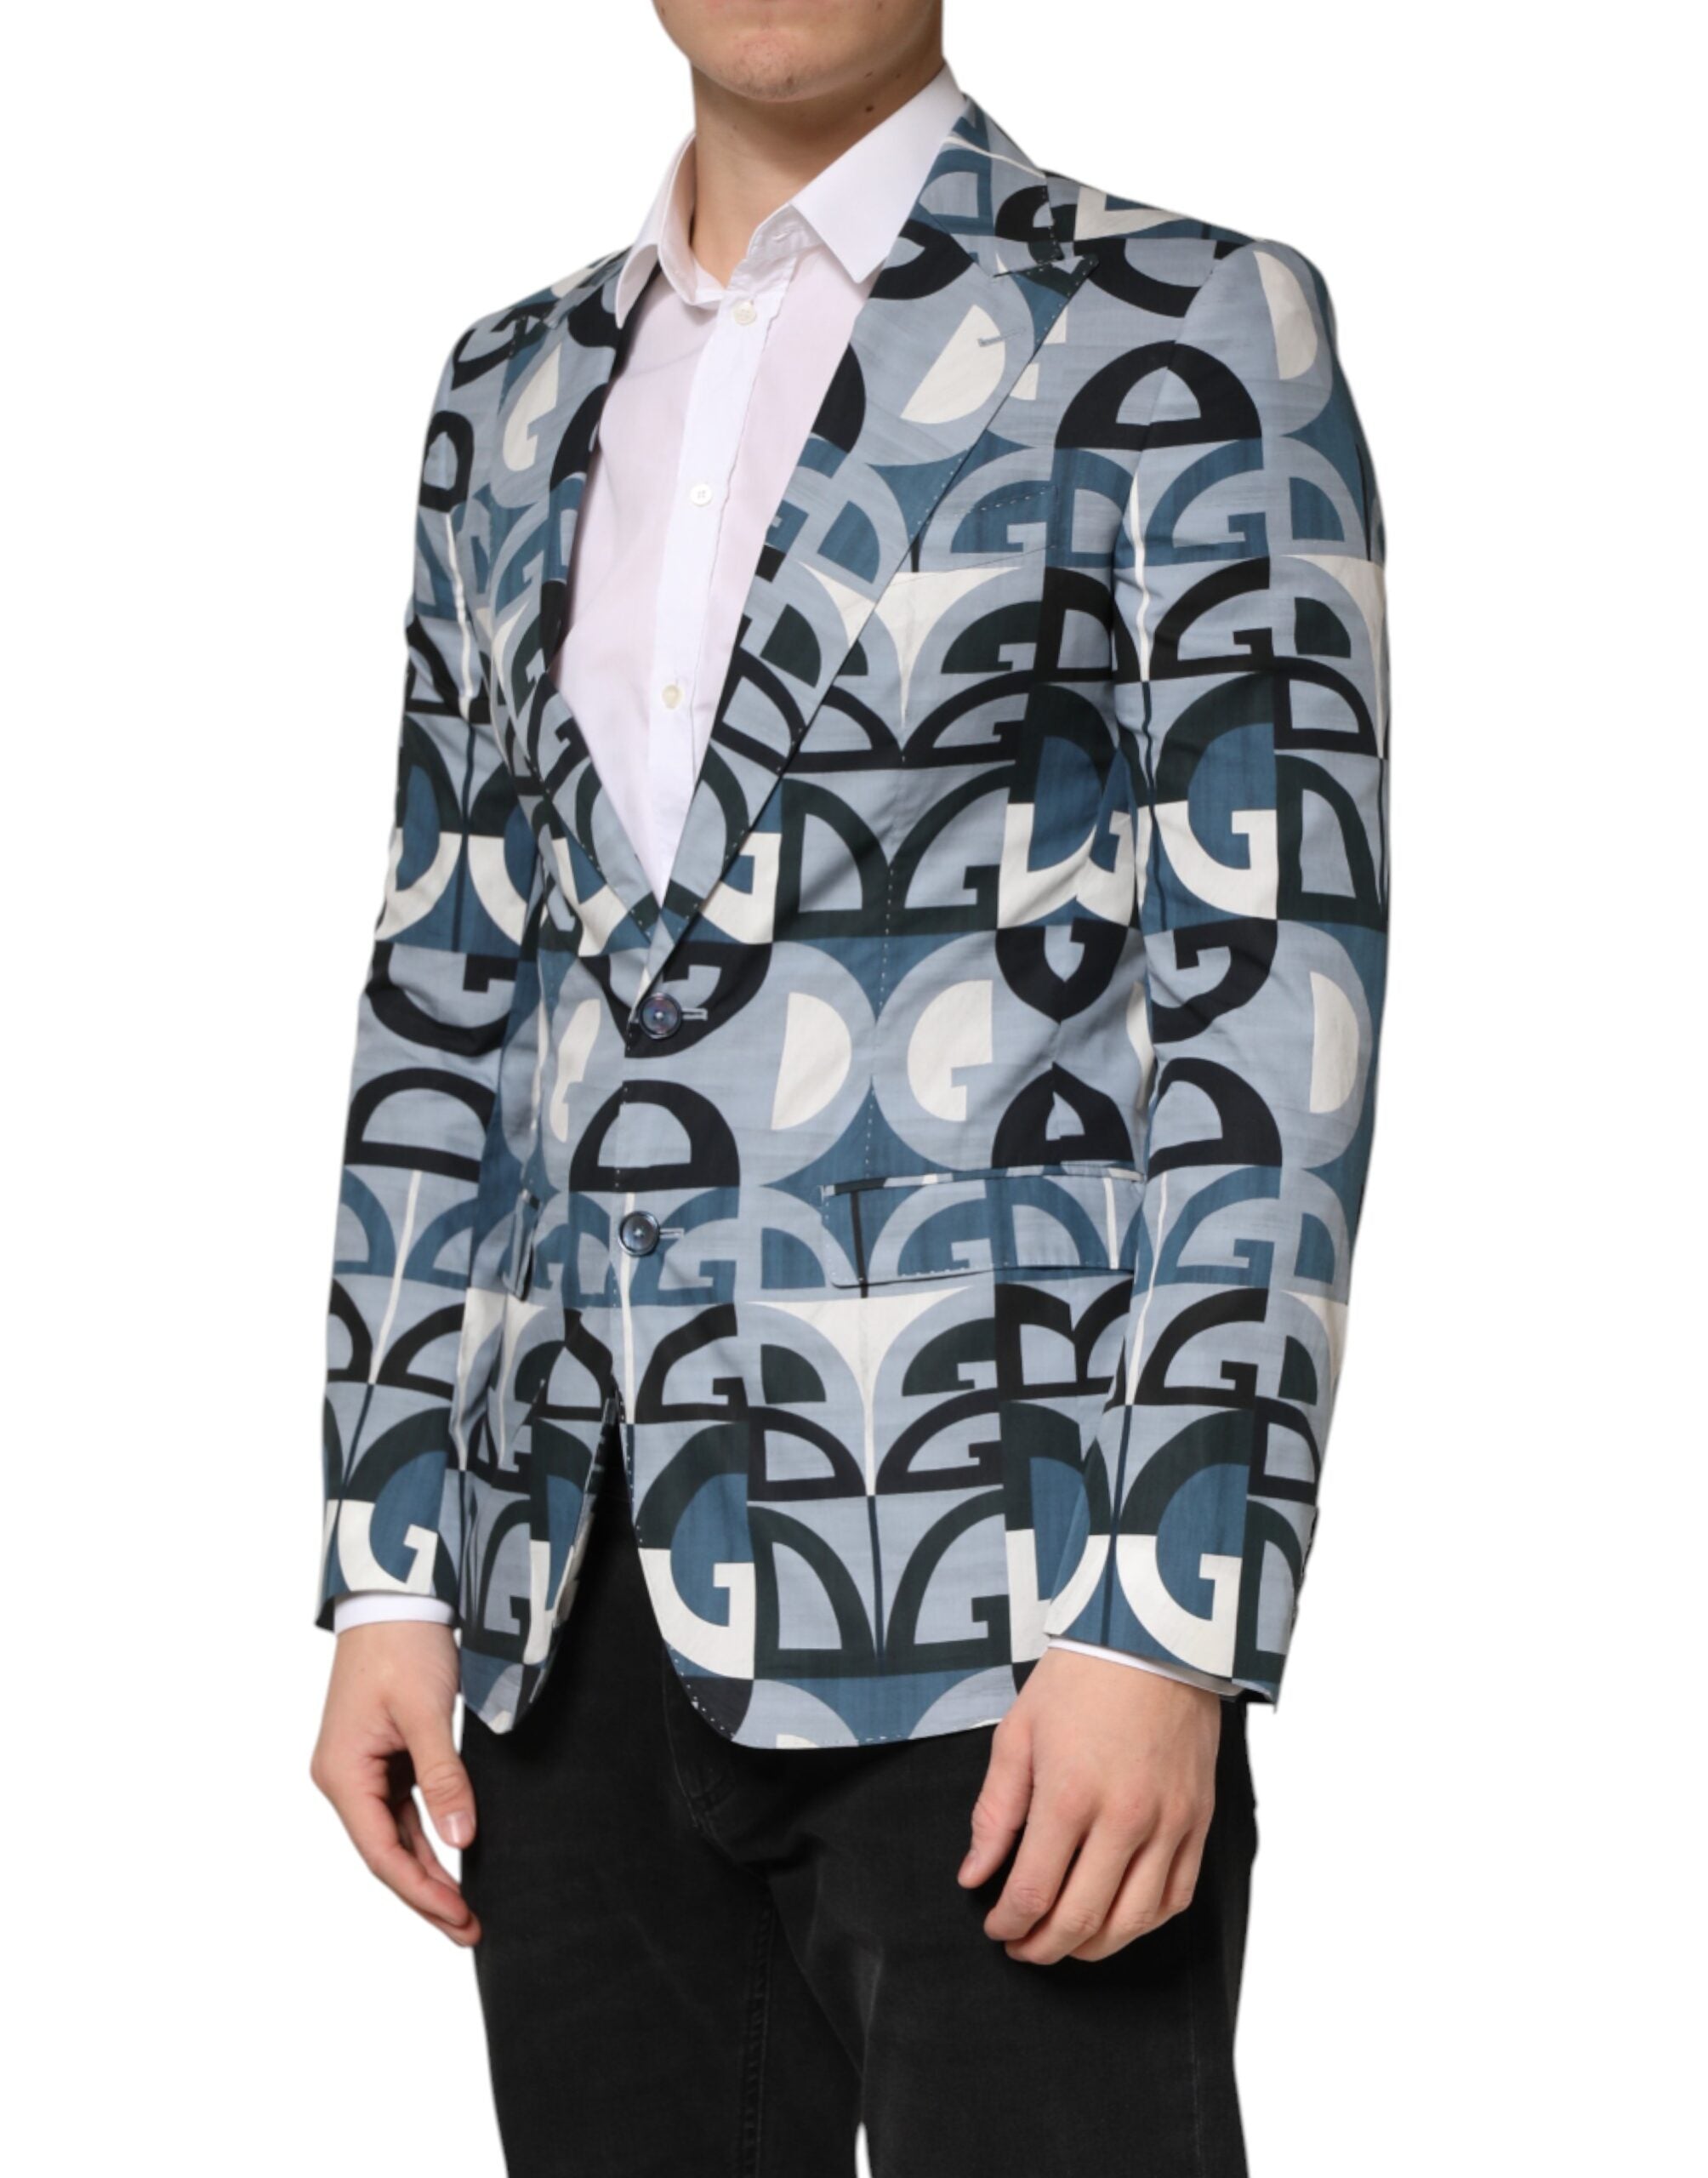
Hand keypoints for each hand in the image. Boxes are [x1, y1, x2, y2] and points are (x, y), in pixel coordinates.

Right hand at [310, 1623, 481, 1946]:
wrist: (396, 1596)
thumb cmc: (404, 1645)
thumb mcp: (426, 1712)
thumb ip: (443, 1777)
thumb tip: (460, 1839)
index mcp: (342, 1773)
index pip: (380, 1852)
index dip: (421, 1890)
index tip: (460, 1916)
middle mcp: (344, 1778)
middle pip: (385, 1853)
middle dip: (426, 1895)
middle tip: (470, 1930)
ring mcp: (362, 1769)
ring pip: (394, 1837)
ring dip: (428, 1872)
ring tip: (465, 1912)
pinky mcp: (383, 1757)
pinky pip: (402, 1812)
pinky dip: (426, 1838)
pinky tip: (452, 1863)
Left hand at [958, 1650, 1220, 1963]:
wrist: (1152, 1643)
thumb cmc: (1078, 1681)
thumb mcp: (1018, 1734)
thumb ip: (995, 1811)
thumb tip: (974, 1874)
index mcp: (1070, 1795)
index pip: (1033, 1892)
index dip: (1008, 1923)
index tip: (995, 1926)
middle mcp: (1124, 1818)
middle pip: (1081, 1918)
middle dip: (1043, 1946)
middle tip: (1021, 1948)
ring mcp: (1169, 1824)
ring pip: (1132, 1921)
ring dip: (1092, 1947)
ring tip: (1064, 1941)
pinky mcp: (1199, 1822)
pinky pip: (1175, 1898)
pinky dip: (1143, 1923)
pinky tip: (1117, 1921)